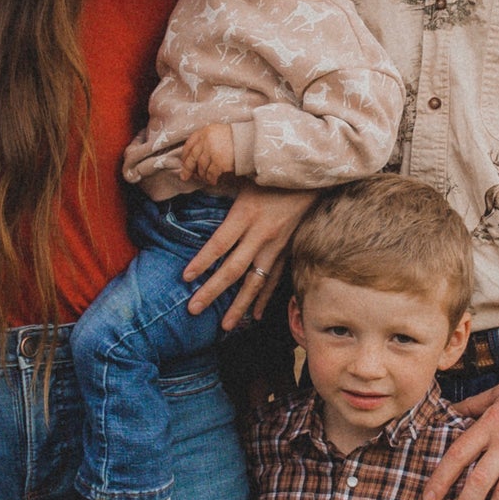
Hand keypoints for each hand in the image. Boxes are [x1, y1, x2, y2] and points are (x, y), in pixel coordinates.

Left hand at [179, 124, 235, 187]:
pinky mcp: (218, 162)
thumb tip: (194, 158)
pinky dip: (210, 179)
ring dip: (202, 176)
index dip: (185, 155)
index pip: (189, 144)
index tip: (184, 162)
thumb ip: (205, 140)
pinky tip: (212, 181)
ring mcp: (212, 151)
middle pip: (192, 158)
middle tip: (184, 177)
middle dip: (187, 169)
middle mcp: (206, 140)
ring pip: (201, 167)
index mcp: (204, 132)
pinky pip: (210, 174)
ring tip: (205, 179)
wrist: (250, 141)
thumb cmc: (235, 138)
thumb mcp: (217, 132)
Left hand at [184, 183, 316, 327]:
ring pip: (255, 282)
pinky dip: (263, 298)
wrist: (313, 176)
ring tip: (225, 326)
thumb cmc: (273, 173)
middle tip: (193, 309)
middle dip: (212, 292)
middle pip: (233, 269)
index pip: (219, 244)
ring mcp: (276, 246)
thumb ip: (222, 186)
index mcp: (246, 215)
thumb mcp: (244, 177)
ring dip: (239, 306)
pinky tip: (254, 315)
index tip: (185, 278)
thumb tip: (195, 180)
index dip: (202, 262)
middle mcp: (261, 234)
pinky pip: (274, 279)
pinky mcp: (287, 250)